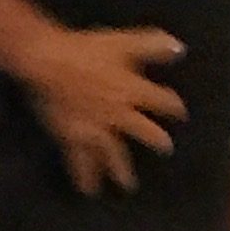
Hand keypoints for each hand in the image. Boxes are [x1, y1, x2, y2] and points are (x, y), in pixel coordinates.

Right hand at [21, 22, 187, 196]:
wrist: (48, 63)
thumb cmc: (86, 50)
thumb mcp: (123, 42)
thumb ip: (152, 45)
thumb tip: (181, 49)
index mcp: (133, 91)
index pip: (162, 101)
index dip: (173, 106)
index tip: (180, 112)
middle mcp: (119, 115)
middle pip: (144, 132)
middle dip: (157, 141)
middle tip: (166, 150)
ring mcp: (96, 130)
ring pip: (112, 155)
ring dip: (121, 170)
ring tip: (127, 186)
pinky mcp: (73, 137)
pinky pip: (80, 161)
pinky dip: (83, 175)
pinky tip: (86, 188)